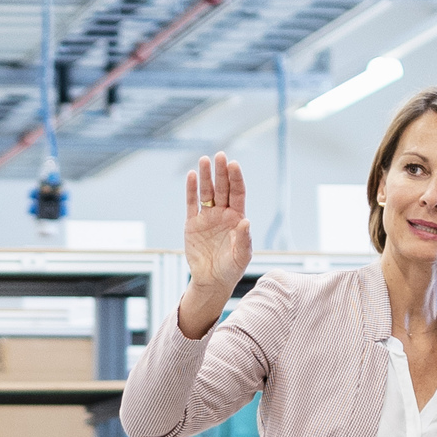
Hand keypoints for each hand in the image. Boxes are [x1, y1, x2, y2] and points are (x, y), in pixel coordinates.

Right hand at [176, 154, 253, 337]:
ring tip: (204, 160)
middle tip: (220, 155)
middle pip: (222, 188)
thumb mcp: (241, 256)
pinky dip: (190, 190)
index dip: (236, 178)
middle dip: (221, 172)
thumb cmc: (231, 269)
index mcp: (237, 218)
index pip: (237, 193)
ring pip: (206, 192)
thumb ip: (244, 239)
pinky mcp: (192, 224)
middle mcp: (222, 214)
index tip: (234, 164)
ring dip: (205, 176)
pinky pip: (191, 204)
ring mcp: (207, 217)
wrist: (211, 281)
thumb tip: (245, 221)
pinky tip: (191, 176)